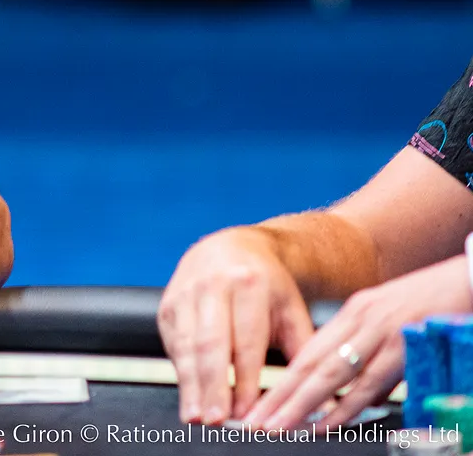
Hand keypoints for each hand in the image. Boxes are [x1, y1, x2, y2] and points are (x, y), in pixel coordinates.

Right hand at [159, 227, 312, 424]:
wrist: (232, 247)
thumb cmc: (266, 285)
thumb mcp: (291, 309)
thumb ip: (303, 351)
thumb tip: (321, 395)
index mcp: (249, 283)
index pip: (246, 340)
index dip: (246, 379)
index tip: (248, 411)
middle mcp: (212, 285)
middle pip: (210, 343)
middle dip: (212, 385)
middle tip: (216, 419)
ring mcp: (185, 293)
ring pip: (186, 345)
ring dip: (190, 384)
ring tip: (196, 416)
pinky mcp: (168, 303)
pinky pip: (173, 343)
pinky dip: (180, 371)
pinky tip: (189, 394)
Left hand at [246, 255, 472, 430]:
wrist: (471, 277)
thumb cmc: (438, 301)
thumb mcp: (395, 319)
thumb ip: (374, 352)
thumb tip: (360, 395)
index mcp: (356, 312)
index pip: (308, 352)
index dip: (282, 380)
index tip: (261, 405)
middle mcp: (361, 320)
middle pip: (310, 364)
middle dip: (279, 396)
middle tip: (254, 422)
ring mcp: (381, 332)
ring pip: (331, 374)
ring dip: (300, 404)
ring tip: (277, 426)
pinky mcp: (404, 345)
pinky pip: (369, 382)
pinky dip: (345, 405)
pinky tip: (326, 422)